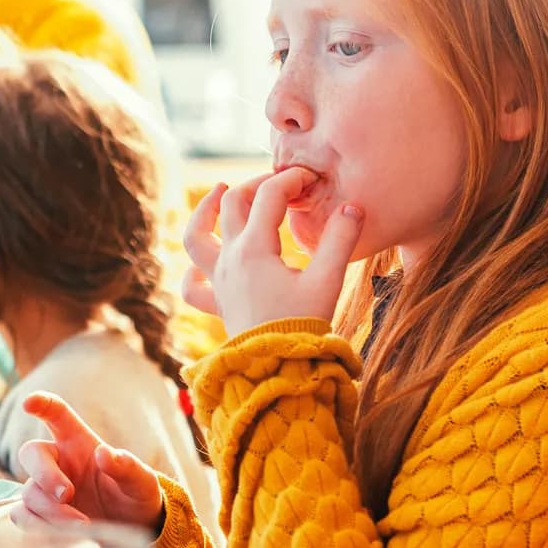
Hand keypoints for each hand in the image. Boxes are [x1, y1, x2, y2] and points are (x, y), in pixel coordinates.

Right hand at [11, 392, 163, 531]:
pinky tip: (65, 537)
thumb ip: (127, 466)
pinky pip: (22, 517)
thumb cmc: (136, 497)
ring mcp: (46, 490)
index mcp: (79, 442)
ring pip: (28, 492)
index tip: (29, 403)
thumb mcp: (142, 482)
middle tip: (68, 495)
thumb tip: (105, 454)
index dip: (42, 404)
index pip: (57, 414)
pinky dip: (40, 528)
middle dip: (45, 474)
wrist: (133, 532)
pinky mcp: (41, 517)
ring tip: (83, 526)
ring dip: (50, 511)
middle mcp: (58, 462)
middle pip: (31, 453)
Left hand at [182, 168, 364, 335]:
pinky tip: (201, 265)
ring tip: (218, 193)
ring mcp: (219, 282)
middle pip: (231, 204)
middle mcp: (230, 259)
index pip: (269, 195)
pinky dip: (194, 271)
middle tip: (278, 183)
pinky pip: (193, 287)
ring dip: (204, 211)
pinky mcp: (218, 306)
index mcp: (255, 248)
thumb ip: (341, 240)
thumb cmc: (302, 325)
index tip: (312, 180)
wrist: (277, 367)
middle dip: (255, 185)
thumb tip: (353, 206)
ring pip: (195, 238)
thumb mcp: (327, 280)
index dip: (291, 179)